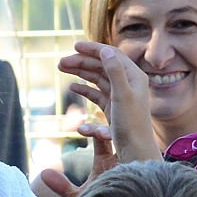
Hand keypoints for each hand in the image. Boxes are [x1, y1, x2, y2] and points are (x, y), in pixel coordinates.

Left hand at [39, 116, 142, 196]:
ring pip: (129, 143)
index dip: (94, 131)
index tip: (80, 129)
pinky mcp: (140, 175)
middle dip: (107, 128)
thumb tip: (43, 173)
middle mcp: (122, 162)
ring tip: (101, 135)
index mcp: (107, 162)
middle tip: (94, 128)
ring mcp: (132, 167)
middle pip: (118, 136)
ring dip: (114, 136)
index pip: (102, 139)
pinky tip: (119, 150)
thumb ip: (61, 185)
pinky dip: (131, 151)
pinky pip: (139, 159)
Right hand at [61, 43, 159, 161]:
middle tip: (61, 62)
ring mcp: (120, 95)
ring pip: (97, 78)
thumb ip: (115, 71)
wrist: (135, 150)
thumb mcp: (122, 95)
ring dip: (80, 72)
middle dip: (81, 61)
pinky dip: (84, 88)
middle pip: (102, 65)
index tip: (74, 46)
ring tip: (62, 69)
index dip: (93, 49)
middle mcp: (128, 82)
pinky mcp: (113, 107)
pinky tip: (73, 87)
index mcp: (134, 76)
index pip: (111, 55)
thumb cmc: (131, 124)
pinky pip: (96, 92)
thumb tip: (105, 50)